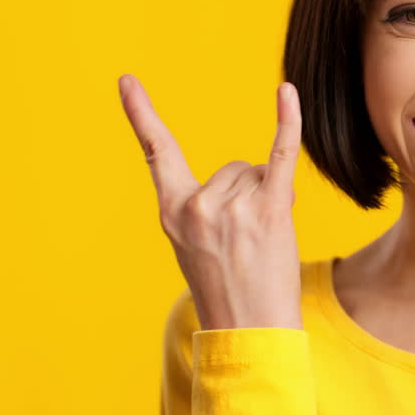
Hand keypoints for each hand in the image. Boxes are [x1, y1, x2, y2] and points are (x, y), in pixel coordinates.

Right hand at [118, 74, 304, 329]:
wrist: (251, 333)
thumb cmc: (229, 291)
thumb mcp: (198, 246)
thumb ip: (211, 205)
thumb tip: (254, 173)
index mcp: (173, 212)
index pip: (156, 154)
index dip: (141, 114)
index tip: (127, 80)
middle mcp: (198, 205)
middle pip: (234, 168)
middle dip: (250, 196)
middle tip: (249, 243)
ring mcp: (232, 208)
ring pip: (260, 173)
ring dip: (270, 201)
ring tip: (264, 245)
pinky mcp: (270, 210)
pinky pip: (280, 153)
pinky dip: (287, 122)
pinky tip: (286, 92)